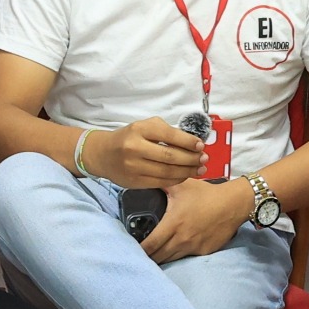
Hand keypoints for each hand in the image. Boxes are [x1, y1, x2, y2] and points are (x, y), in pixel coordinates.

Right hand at [87, 117, 204, 187]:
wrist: (103, 154)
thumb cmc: (129, 137)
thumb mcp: (144, 126)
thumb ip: (165, 132)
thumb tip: (192, 143)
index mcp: (139, 130)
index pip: (169, 136)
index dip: (188, 142)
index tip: (201, 145)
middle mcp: (135, 148)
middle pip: (170, 156)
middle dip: (191, 159)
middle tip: (204, 159)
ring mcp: (134, 167)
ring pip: (167, 172)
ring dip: (187, 171)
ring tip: (199, 169)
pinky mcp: (135, 182)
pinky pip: (161, 182)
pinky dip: (176, 179)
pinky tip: (185, 175)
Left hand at [140, 177, 252, 263]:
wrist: (233, 204)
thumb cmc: (206, 194)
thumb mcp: (183, 185)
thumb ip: (164, 184)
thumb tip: (147, 178)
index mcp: (173, 224)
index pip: (150, 244)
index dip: (139, 249)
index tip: (131, 248)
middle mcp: (181, 239)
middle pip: (158, 257)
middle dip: (148, 256)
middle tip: (141, 253)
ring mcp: (193, 247)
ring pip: (171, 259)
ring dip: (162, 257)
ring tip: (155, 254)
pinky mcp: (204, 251)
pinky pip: (186, 256)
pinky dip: (178, 254)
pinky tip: (175, 248)